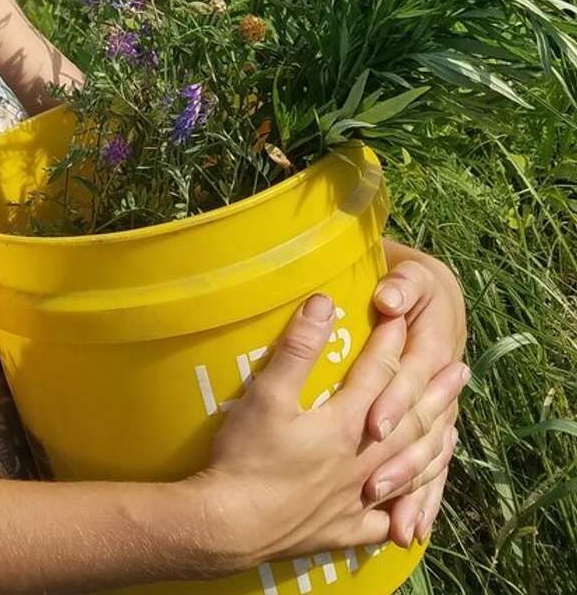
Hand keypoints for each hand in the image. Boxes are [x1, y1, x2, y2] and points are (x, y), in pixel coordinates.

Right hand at [194, 291, 468, 574]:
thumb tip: (324, 302)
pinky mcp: (343, 530)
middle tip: (460, 370)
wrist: (231, 525)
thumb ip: (298, 349)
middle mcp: (363, 462)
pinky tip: (415, 509)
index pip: (377, 375)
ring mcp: (357, 501)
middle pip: (409, 422)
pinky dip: (406, 509)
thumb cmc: (246, 456)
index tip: (402, 317)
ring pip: (410, 470)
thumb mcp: (266, 395)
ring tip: (453, 430)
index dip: (390, 343)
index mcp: (345, 425)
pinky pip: (387, 520)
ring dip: (435, 446)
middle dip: (434, 392)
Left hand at [366, 241, 469, 546]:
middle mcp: (436, 389)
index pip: (410, 380)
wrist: (435, 297)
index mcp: (431, 351)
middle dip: (399, 461)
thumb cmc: (413, 285)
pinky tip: (413, 529)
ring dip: (415, 491)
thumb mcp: (411, 277)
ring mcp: (436, 413)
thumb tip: (388, 296)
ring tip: (398, 524)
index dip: (392, 401)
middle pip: (420, 429)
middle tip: (373, 489)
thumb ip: (402, 284)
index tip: (371, 424)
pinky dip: (425, 499)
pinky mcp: (430, 429)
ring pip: (430, 459)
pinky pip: (433, 470)